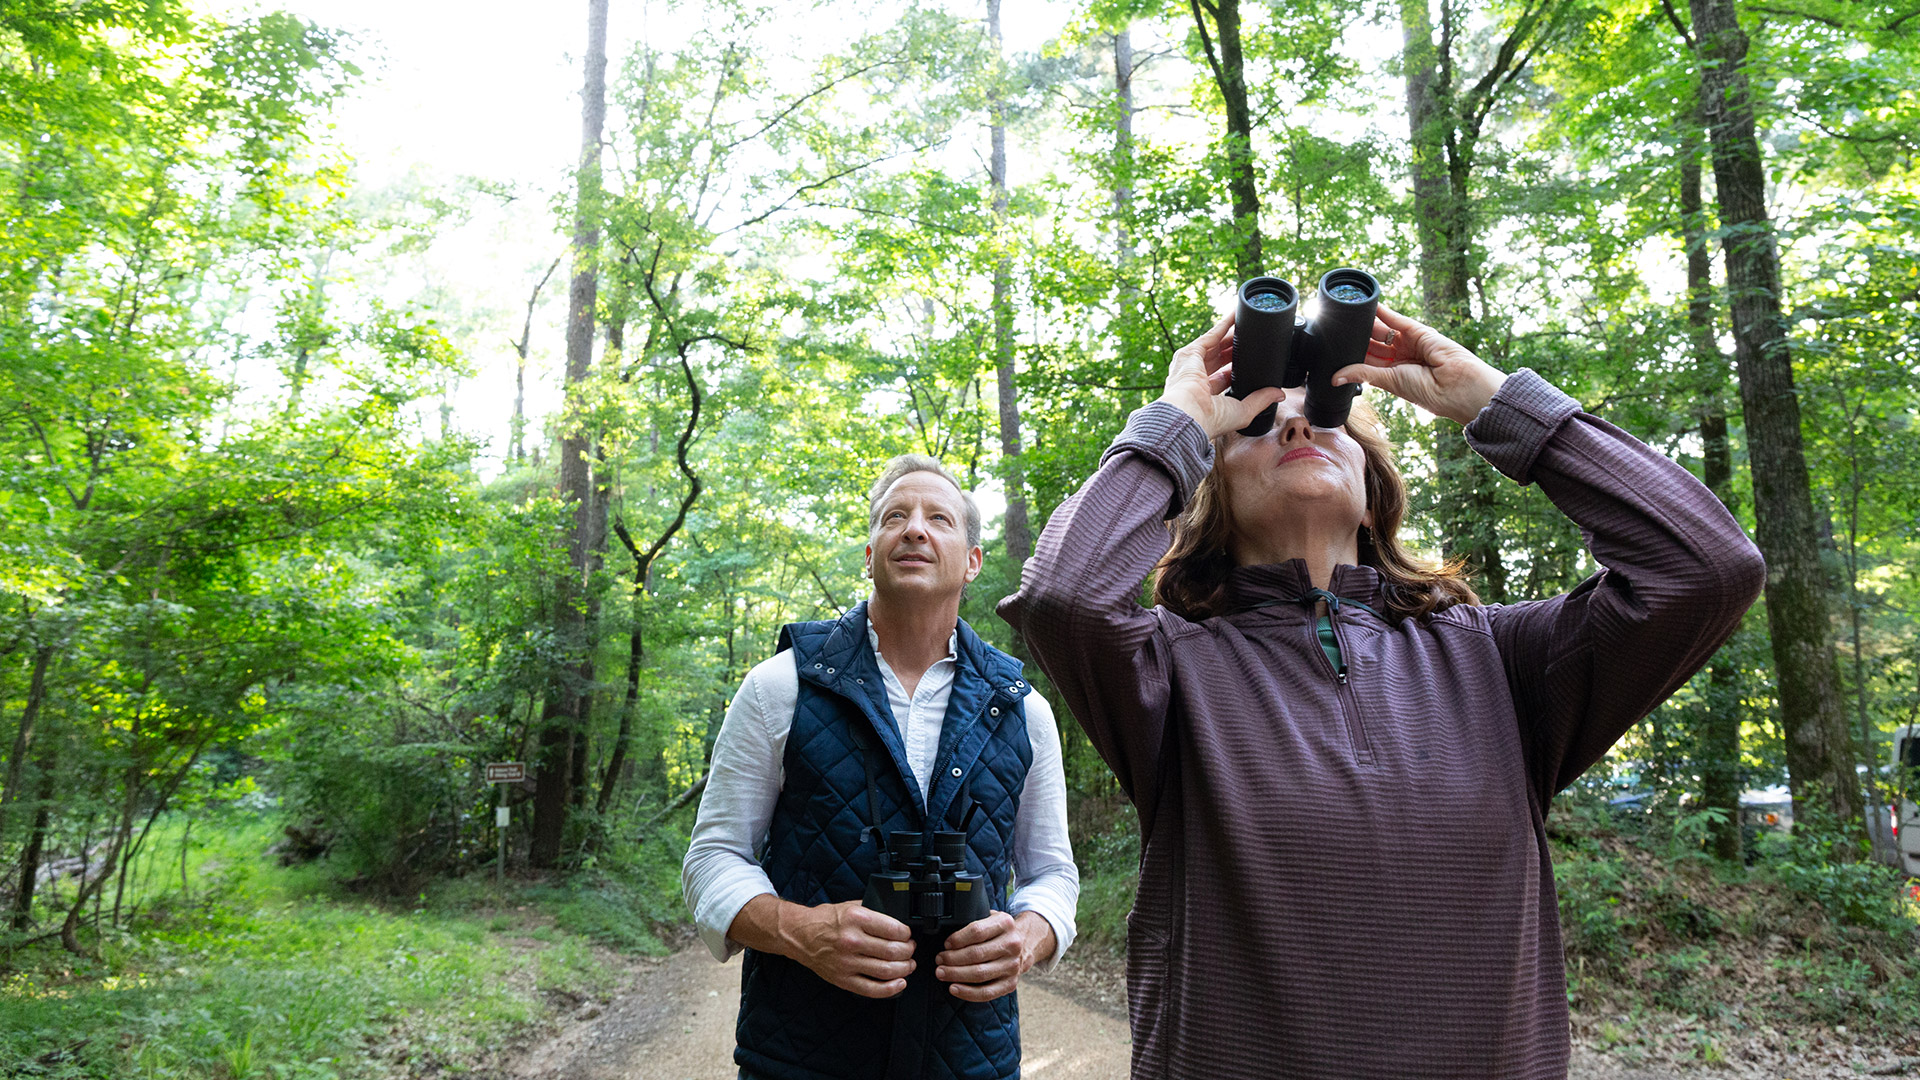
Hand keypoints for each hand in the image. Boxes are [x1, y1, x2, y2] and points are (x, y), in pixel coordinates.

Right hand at [763, 898, 915, 998]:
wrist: (800, 935)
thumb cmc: (827, 920)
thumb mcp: (851, 906)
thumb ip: (875, 912)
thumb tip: (900, 920)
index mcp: (856, 919)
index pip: (894, 929)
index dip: (907, 934)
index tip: (908, 935)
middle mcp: (852, 941)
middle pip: (893, 951)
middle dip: (909, 951)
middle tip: (910, 949)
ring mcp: (847, 963)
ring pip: (887, 971)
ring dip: (905, 968)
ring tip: (908, 964)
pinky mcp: (843, 979)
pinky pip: (872, 989)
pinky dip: (891, 988)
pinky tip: (900, 982)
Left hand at [934, 910, 1054, 1002]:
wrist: (1025, 944)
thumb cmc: (998, 931)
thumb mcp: (990, 917)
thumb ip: (974, 920)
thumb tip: (945, 929)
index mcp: (1006, 923)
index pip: (977, 931)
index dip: (958, 939)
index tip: (946, 944)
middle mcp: (1012, 944)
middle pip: (976, 954)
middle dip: (952, 959)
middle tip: (939, 960)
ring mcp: (1013, 966)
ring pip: (979, 974)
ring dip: (956, 975)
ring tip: (941, 972)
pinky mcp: (1011, 983)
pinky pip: (987, 992)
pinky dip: (967, 992)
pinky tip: (953, 988)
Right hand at [1157, 310, 1287, 438]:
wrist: (1190, 413)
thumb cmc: (1209, 419)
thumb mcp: (1242, 411)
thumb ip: (1260, 400)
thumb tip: (1279, 395)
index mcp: (1205, 395)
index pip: (1223, 376)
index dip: (1236, 366)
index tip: (1250, 360)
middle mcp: (1196, 378)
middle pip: (1220, 356)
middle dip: (1235, 346)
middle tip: (1252, 338)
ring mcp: (1192, 363)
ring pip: (1216, 343)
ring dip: (1231, 332)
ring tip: (1248, 321)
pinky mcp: (1191, 352)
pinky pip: (1212, 333)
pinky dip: (1225, 323)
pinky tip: (1237, 314)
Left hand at [1330, 303, 1507, 424]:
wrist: (1457, 385)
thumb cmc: (1427, 391)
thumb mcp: (1389, 381)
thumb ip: (1362, 374)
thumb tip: (1335, 378)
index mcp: (1392, 375)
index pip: (1366, 361)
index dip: (1351, 354)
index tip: (1333, 347)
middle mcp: (1400, 359)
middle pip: (1372, 344)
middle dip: (1356, 338)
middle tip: (1336, 329)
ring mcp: (1409, 343)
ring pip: (1382, 330)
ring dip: (1366, 324)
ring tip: (1347, 316)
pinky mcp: (1418, 331)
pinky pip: (1396, 319)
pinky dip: (1382, 312)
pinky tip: (1367, 305)